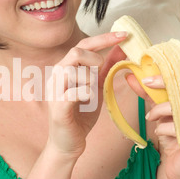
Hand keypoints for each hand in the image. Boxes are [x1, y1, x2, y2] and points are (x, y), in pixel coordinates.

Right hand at [46, 32, 126, 157]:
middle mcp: (56, 77)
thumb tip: (120, 49)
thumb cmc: (80, 116)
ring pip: (72, 70)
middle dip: (95, 59)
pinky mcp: (58, 108)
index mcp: (65, 70)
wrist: (68, 143)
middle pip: (75, 52)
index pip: (83, 45)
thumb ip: (105, 69)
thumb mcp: (96, 88)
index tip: (124, 35)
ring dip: (90, 79)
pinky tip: (88, 102)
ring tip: (92, 93)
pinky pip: (73, 93)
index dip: (104, 38)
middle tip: (101, 73)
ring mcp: (55, 92)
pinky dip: (86, 94)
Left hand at [126, 73, 179, 178]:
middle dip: (162, 83)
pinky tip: (161, 133)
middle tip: (146, 83)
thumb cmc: (173, 135)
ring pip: (177, 107)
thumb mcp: (161, 112)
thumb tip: (132, 77)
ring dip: (159, 110)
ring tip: (152, 118)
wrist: (178, 165)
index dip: (166, 76)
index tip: (146, 77)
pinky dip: (163, 128)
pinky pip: (176, 128)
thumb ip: (150, 95)